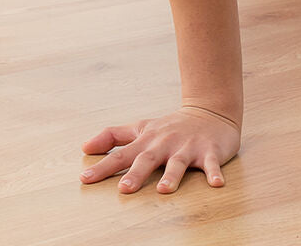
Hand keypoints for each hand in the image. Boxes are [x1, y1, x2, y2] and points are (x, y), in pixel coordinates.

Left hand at [80, 106, 240, 193]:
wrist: (210, 111)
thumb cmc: (170, 126)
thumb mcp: (140, 128)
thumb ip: (113, 137)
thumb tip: (85, 147)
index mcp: (147, 141)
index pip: (122, 155)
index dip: (103, 167)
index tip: (85, 178)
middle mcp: (165, 144)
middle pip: (148, 159)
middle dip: (136, 174)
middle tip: (124, 190)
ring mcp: (187, 147)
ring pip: (178, 163)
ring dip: (172, 176)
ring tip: (164, 190)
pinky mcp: (209, 151)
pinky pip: (211, 164)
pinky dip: (213, 173)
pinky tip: (216, 184)